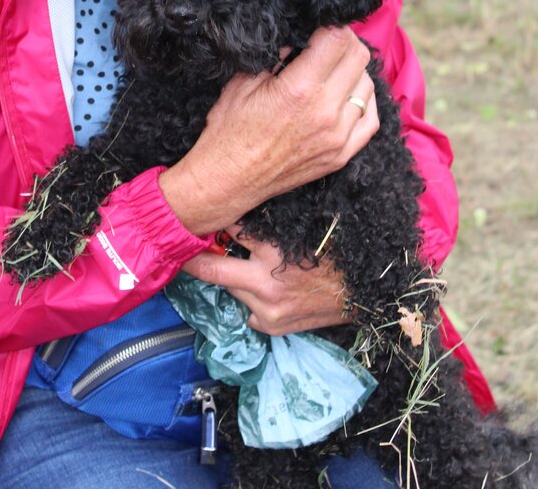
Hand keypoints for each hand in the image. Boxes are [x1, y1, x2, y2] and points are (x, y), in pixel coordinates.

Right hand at [159, 26, 378, 235]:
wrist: (229, 179)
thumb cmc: (230, 129)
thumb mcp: (245, 80)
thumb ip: (277, 56)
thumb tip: (300, 41)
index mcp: (299, 88)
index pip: (337, 40)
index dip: (331, 25)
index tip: (321, 26)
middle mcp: (325, 111)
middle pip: (358, 58)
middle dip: (344, 43)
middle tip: (328, 43)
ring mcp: (338, 136)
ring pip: (367, 86)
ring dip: (353, 71)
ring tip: (333, 71)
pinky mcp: (341, 155)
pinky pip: (371, 119)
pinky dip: (362, 101)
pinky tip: (347, 96)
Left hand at [183, 229, 351, 335]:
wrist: (362, 294)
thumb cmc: (335, 255)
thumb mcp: (302, 231)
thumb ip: (270, 227)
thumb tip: (240, 211)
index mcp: (274, 253)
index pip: (232, 231)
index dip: (215, 222)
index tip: (197, 216)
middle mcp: (265, 284)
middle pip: (214, 270)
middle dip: (195, 259)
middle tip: (175, 248)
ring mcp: (266, 311)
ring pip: (230, 290)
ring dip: (232, 278)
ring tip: (238, 266)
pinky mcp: (272, 327)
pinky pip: (247, 311)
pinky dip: (250, 300)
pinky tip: (262, 291)